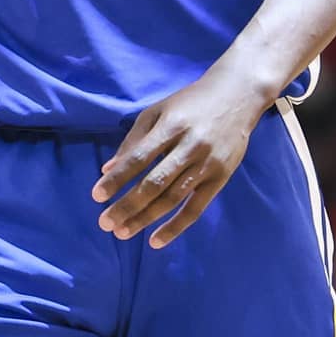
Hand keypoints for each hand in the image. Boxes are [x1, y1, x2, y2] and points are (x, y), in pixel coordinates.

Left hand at [93, 70, 270, 247]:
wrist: (238, 95)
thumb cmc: (190, 103)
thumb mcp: (158, 111)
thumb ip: (134, 140)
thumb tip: (108, 169)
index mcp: (171, 127)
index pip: (139, 158)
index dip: (117, 178)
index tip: (96, 196)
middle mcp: (189, 147)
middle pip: (154, 183)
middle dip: (127, 205)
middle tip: (105, 223)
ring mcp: (206, 165)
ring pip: (172, 198)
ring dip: (145, 219)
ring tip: (122, 232)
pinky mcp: (220, 178)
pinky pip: (195, 208)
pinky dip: (175, 227)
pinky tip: (155, 241)